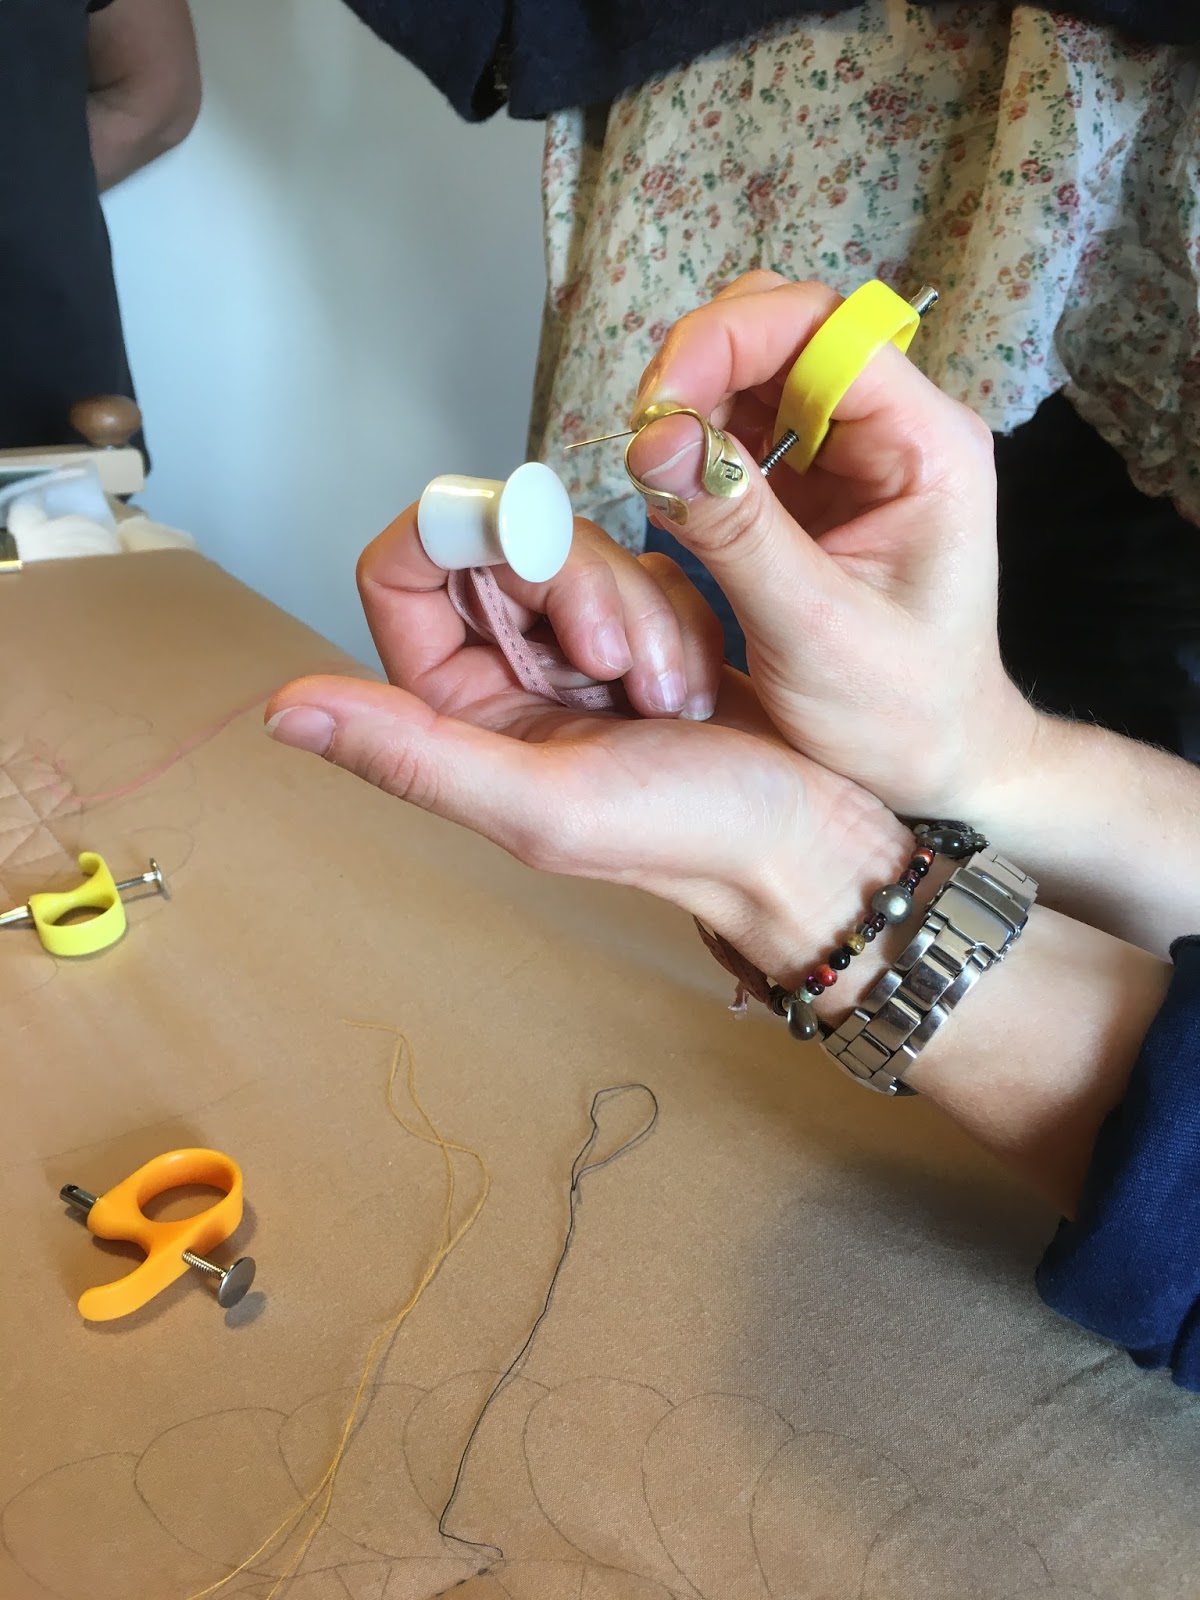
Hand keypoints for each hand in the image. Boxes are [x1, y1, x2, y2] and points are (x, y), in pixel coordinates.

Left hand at [265, 506, 914, 989]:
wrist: (809, 836)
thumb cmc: (687, 836)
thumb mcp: (540, 805)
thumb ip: (413, 755)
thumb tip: (280, 711)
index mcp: (450, 708)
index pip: (403, 569)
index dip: (460, 537)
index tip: (537, 556)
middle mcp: (497, 668)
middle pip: (495, 544)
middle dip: (576, 587)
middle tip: (624, 669)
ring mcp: (568, 644)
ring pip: (574, 547)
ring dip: (640, 612)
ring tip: (672, 699)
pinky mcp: (637, 626)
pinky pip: (641, 562)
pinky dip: (678, 613)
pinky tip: (697, 685)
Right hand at [625, 272, 1039, 819]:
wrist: (933, 768)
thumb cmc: (898, 715)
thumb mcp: (810, 629)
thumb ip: (735, 529)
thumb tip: (653, 439)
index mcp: (926, 446)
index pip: (821, 329)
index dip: (727, 343)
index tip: (655, 407)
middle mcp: (894, 429)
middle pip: (784, 327)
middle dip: (702, 362)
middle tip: (646, 437)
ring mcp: (852, 454)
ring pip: (754, 368)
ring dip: (692, 401)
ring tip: (656, 471)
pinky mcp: (814, 486)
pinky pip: (743, 426)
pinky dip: (697, 444)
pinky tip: (677, 494)